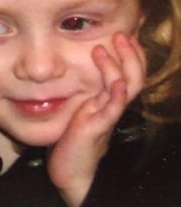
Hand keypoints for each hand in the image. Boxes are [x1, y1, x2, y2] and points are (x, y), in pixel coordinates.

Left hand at [47, 33, 145, 206]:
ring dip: (118, 67)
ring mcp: (106, 116)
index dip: (131, 56)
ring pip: (125, 89)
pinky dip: (118, 95)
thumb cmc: (73, 139)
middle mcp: (113, 107)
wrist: (71, 170)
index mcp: (110, 101)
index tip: (126, 36)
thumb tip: (80, 72)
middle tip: (123, 35)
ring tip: (104, 48)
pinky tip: (119, 84)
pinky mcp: (96, 127)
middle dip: (131, 55)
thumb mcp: (81, 109)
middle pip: (135, 78)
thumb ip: (86, 93)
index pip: (129, 74)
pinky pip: (113, 110)